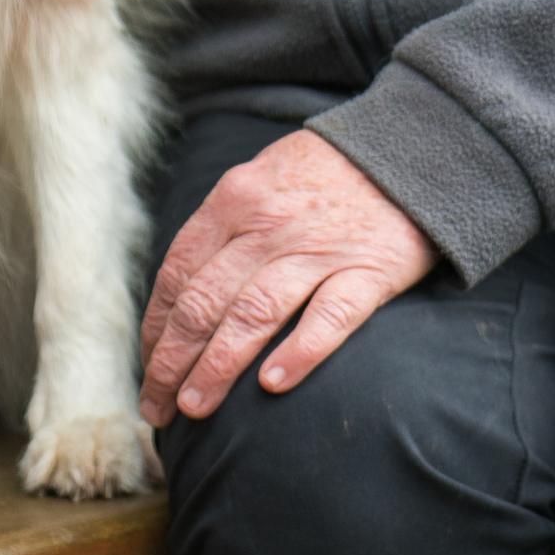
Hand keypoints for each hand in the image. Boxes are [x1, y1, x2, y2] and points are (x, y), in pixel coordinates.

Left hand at [139, 129, 436, 426]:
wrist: (404, 147)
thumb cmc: (322, 172)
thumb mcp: (258, 179)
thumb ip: (223, 228)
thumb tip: (181, 292)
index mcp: (234, 200)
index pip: (178, 273)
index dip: (157, 327)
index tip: (150, 365)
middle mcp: (267, 225)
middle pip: (204, 302)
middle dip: (172, 362)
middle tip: (158, 405)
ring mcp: (317, 249)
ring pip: (252, 315)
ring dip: (216, 367)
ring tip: (194, 407)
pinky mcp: (368, 271)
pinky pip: (328, 318)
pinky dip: (298, 352)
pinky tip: (272, 386)